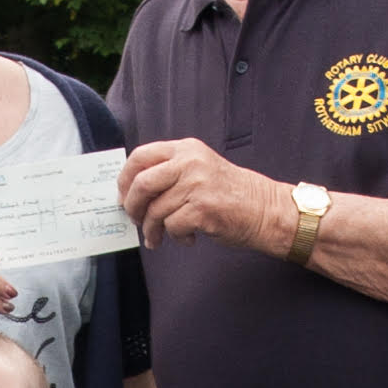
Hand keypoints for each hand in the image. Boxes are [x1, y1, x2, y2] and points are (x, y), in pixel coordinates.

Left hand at [117, 139, 284, 254]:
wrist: (264, 209)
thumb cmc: (228, 193)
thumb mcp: (198, 169)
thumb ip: (168, 172)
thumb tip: (130, 192)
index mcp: (186, 149)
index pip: (140, 156)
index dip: (125, 179)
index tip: (123, 196)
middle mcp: (190, 162)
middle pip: (142, 184)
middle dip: (133, 207)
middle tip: (136, 220)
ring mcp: (197, 185)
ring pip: (155, 211)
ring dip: (153, 230)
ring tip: (160, 237)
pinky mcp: (203, 209)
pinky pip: (172, 227)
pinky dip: (176, 237)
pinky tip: (188, 238)